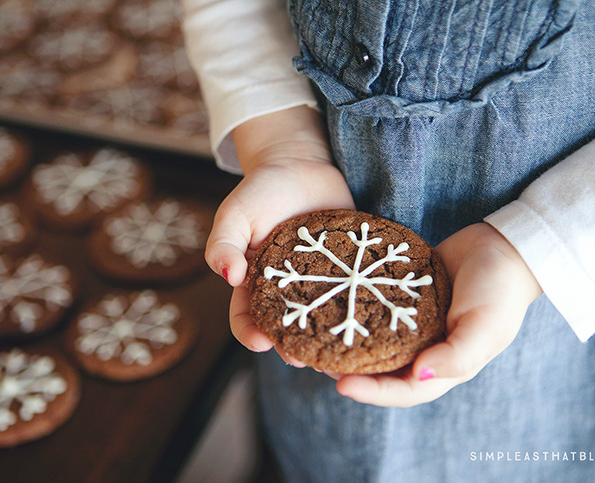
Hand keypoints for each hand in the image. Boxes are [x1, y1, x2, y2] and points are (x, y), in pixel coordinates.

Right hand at [205, 106, 354, 354]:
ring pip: (324, 318)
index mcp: (255, 283)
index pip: (246, 317)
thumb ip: (224, 243)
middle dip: (294, 349)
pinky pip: (354, 292)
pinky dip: (360, 308)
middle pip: (289, 328)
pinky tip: (370, 319)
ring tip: (338, 354)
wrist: (302, 164)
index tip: (261, 342)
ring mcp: (320, 281)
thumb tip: (227, 275)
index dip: (250, 333)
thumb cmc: (262, 190)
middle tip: (304, 361)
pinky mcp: (347, 269)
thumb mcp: (235, 213)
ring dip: (328, 339)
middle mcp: (288, 289)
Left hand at [334, 223, 542, 406]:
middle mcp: (425, 350)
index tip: (341, 385)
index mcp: (444, 366)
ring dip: (349, 343)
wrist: (505, 246)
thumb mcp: (485, 327)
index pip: (403, 390)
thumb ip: (457, 356)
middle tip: (317, 360)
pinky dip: (358, 311)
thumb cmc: (500, 290)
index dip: (372, 392)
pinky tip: (335, 304)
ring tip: (318, 337)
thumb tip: (418, 374)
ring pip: (375, 342)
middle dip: (350, 371)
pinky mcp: (404, 300)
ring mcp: (413, 324)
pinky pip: (377, 310)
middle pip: (382, 371)